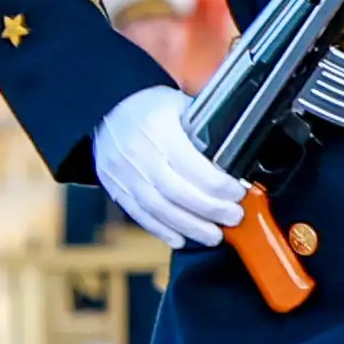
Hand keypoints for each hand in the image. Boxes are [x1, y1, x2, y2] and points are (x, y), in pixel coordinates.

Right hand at [89, 85, 249, 247]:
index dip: (217, 184)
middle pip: (176, 191)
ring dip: (189, 226)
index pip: (191, 164)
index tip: (237, 193)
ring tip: (213, 235)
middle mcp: (138, 154)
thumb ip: (204, 127)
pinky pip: (139, 213)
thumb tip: (239, 150)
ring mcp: (123, 174)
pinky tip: (181, 238)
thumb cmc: (149, 107)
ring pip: (158, 208)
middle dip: (209, 210)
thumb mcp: (180, 105)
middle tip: (233, 217)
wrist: (104, 109)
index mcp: (158, 130)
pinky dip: (161, 229)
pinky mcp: (115, 187)